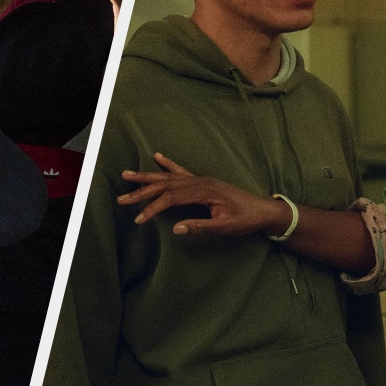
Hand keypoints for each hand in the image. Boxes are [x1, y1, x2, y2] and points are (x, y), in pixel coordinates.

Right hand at [117, 152, 292, 237]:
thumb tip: (176, 228)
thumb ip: (200, 227)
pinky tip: (157, 156)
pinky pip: (180, 171)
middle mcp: (199, 181)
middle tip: (121, 198)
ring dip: (147, 177)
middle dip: (141, 191)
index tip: (138, 218)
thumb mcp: (225, 228)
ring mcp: (201, 179)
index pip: (171, 198)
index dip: (153, 208)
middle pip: (164, 185)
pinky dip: (167, 164)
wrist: (263, 210)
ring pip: (168, 177)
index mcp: (204, 191)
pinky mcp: (203, 181)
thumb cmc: (246, 220)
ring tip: (127, 175)